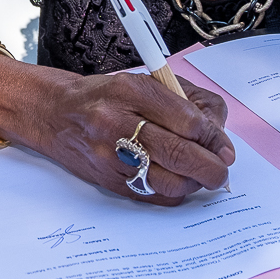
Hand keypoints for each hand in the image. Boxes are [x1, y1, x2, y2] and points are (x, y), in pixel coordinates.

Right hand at [14, 70, 236, 204]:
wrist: (55, 114)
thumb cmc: (104, 97)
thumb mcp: (143, 83)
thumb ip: (183, 102)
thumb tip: (217, 135)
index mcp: (132, 91)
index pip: (187, 119)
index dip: (214, 138)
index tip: (224, 147)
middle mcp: (118, 122)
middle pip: (178, 153)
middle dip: (210, 166)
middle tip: (221, 170)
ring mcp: (110, 155)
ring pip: (168, 181)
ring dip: (193, 183)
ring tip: (198, 175)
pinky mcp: (108, 180)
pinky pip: (152, 195)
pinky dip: (173, 193)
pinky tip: (177, 182)